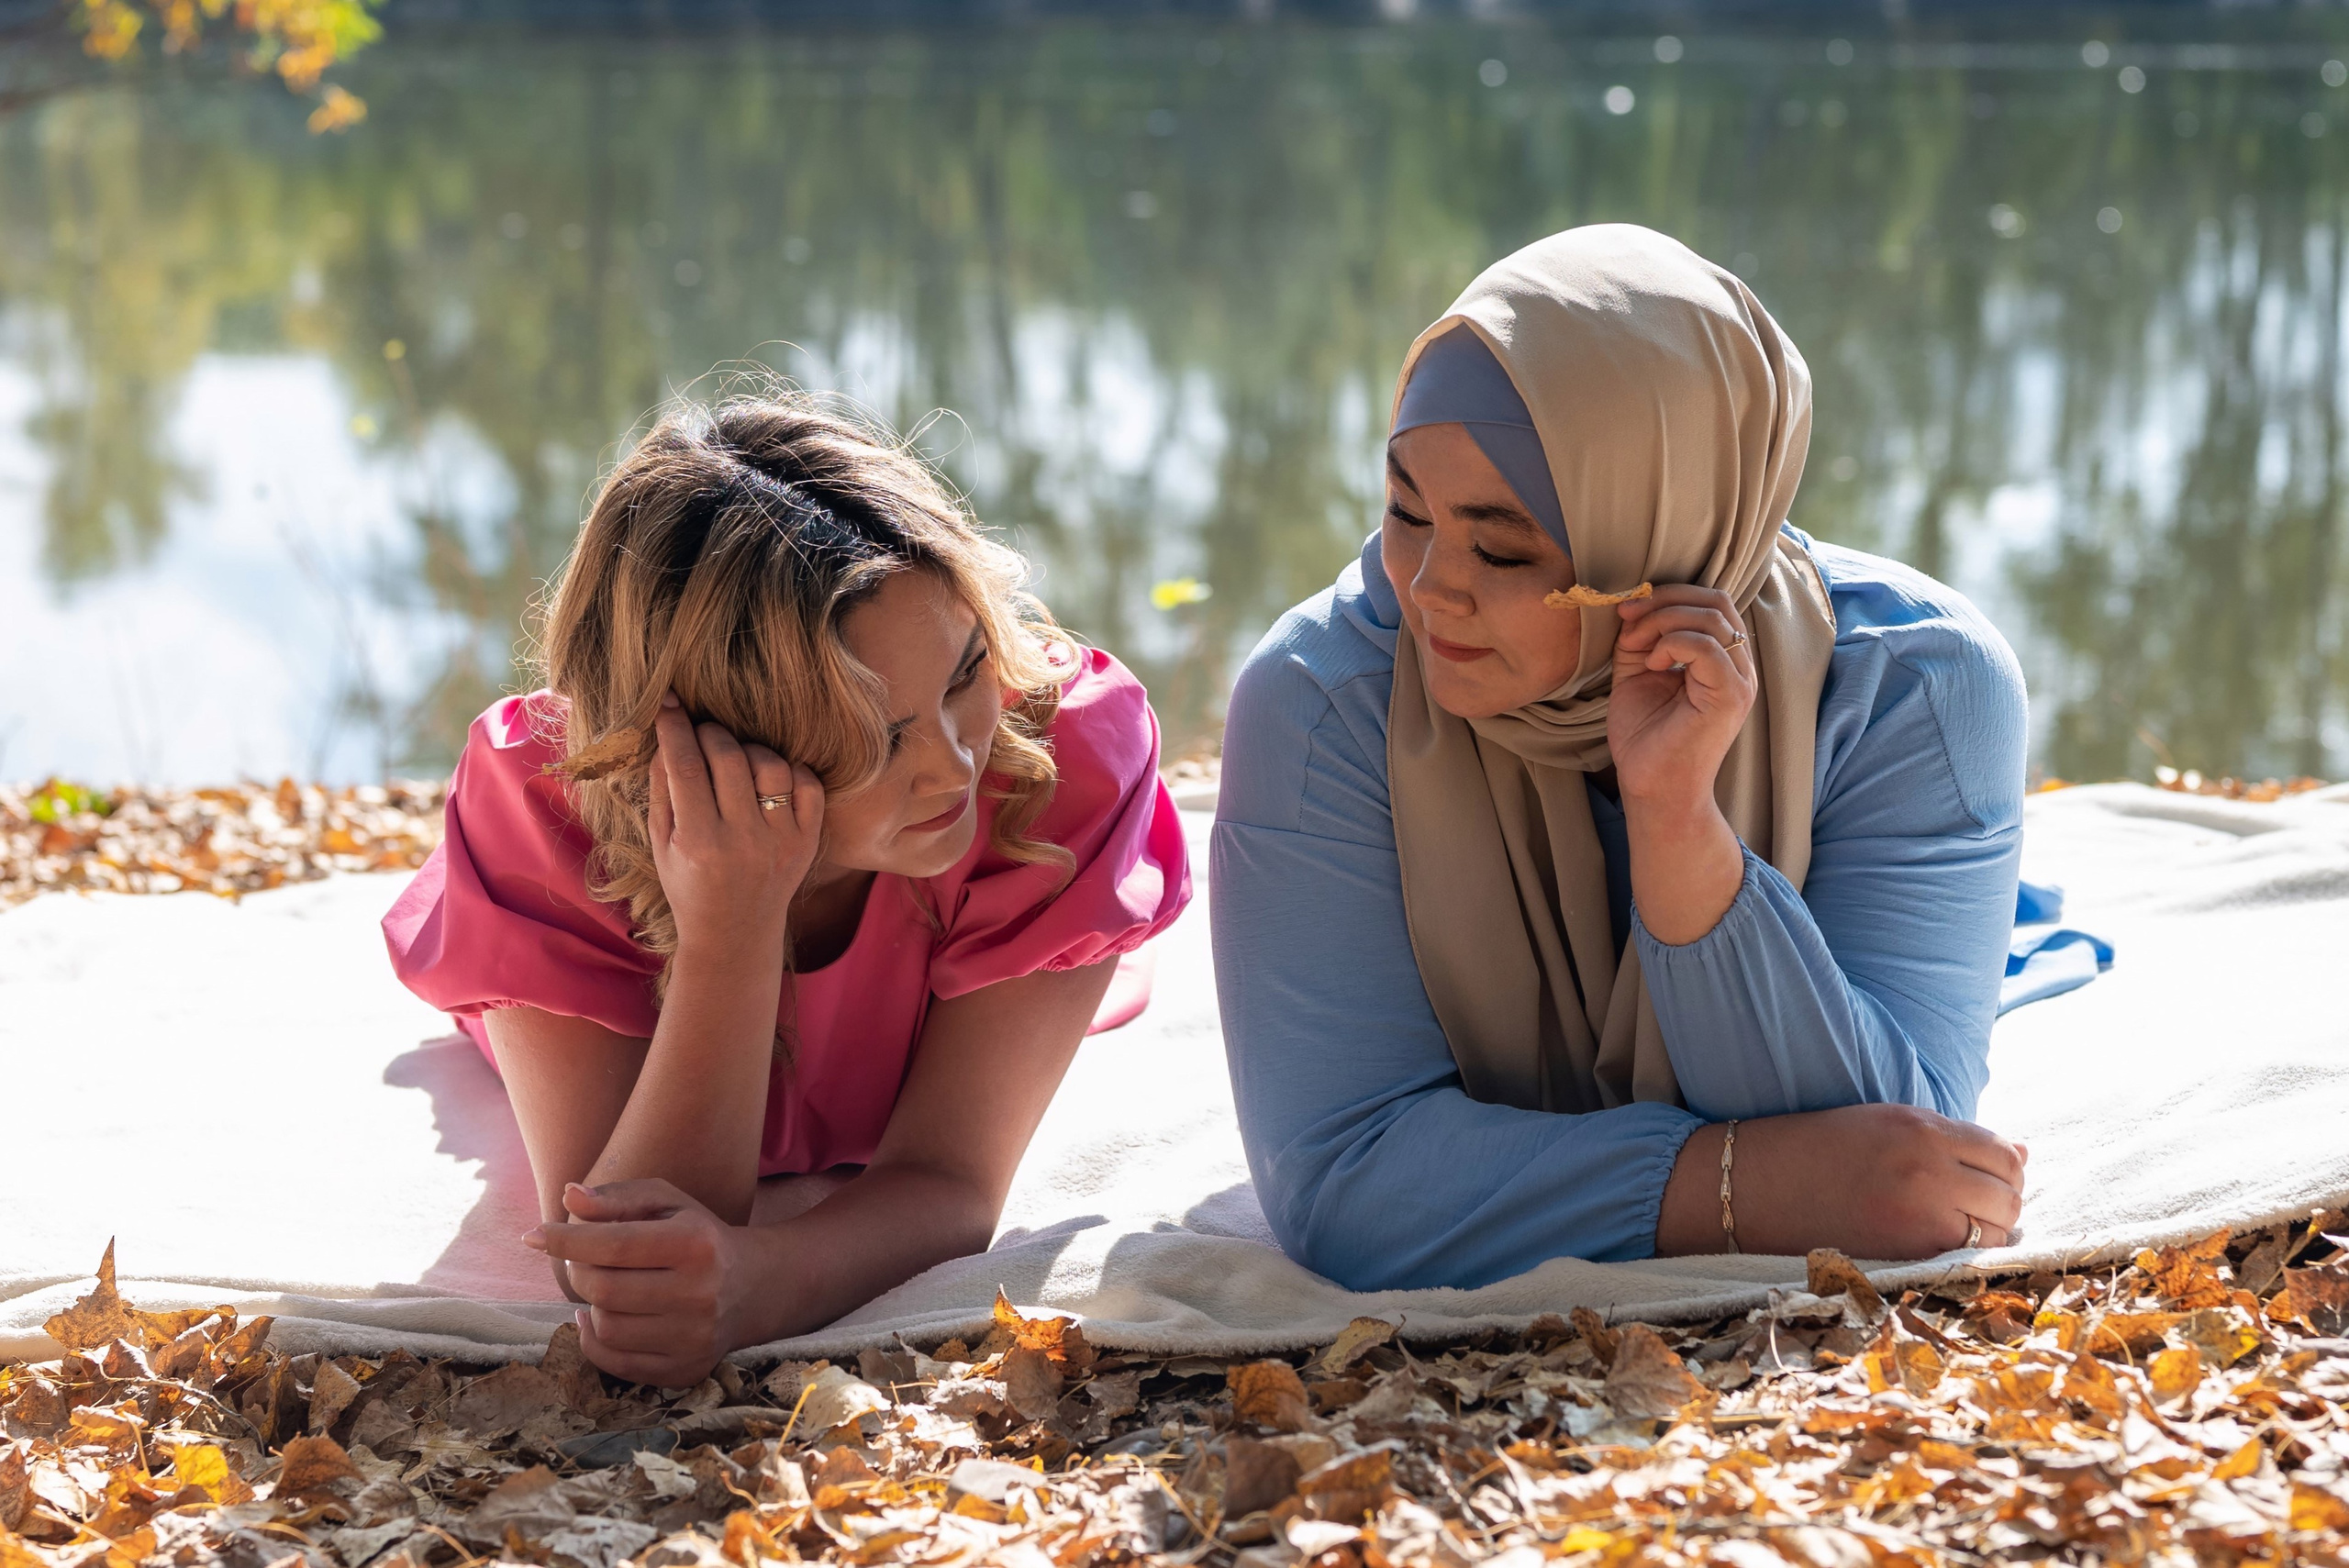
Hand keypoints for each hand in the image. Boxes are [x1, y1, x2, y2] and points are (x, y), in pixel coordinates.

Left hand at [527, 1178, 751, 1385]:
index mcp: (696, 1243)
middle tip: (581, 1260)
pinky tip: (598, 1316)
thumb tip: (567, 1195)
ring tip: (600, 1287)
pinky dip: (594, 1339)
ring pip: (607, 1328)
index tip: (535, 1234)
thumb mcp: (665, 1202)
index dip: (564, 1240)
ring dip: (589, 1305)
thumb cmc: (695, 1234)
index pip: (612, 1245)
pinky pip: (615, 1363)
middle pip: (603, 1290)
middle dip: (577, 1271)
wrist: (751, 1287)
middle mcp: (701, 1293)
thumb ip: (615, 1197)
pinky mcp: (685, 1370)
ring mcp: (695, 1338)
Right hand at [649, 692, 823, 955]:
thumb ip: (661, 790)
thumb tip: (666, 734)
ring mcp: (782, 840)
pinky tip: (769, 777)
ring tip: (733, 757)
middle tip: (701, 733)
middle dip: (709, 732)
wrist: (735, 934)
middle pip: (729, 757)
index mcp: (699, 842)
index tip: (668, 702)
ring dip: (748, 749)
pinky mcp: (808, 841)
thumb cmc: (689, 885)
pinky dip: (790, 770)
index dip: (675, 727)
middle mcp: (743, 841)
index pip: (685, 766)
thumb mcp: (662, 844)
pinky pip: (808, 784)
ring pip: (771, 764)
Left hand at [1606, 586, 1756, 810]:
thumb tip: (1632, 608)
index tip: (1625, 610)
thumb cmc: (1647, 738)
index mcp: (1721, 659)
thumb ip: (1640, 640)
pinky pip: (1708, 647)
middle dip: (1665, 600)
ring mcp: (1739, 680)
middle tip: (1627, 617)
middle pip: (1716, 600)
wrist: (1652, 787)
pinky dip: (1671, 645)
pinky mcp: (1731, 696)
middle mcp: (1739, 666)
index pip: (1711, 601)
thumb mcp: (1638, 674)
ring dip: (1662, 622)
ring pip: (1711, 618)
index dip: (1667, 595)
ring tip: (1635, 648)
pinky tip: (1651, 666)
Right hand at [1660, 1104, 2028, 1258]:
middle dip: (2003, 1202)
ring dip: (1989, 1231)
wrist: (1751, 1187)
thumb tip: (2023, 1152)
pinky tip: (1937, 1244)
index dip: (2006, 1167)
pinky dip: (1965, 1254)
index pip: (2004, 1152)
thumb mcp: (1886, 1123)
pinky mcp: (1904, 1254)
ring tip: (1955, 1225)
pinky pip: (1966, 1258)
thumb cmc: (1817, 1149)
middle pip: (2010, 1194)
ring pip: (1996, 1232)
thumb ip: (1954, 1136)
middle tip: (1974, 1205)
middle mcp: (1927, 1169)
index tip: (1989, 1176)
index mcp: (1919, 1127)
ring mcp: (1917, 1215)